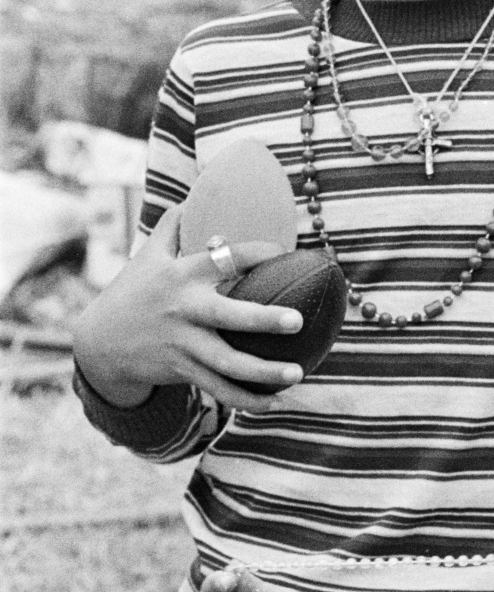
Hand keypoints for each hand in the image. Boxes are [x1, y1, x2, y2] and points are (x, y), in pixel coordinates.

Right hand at [71, 203, 307, 410]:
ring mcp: (183, 344)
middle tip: (297, 320)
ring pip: (227, 363)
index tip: (284, 251)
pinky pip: (218, 388)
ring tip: (298, 374)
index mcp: (183, 276)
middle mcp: (185, 311)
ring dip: (263, 372)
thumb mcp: (148, 255)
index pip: (224, 259)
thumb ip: (175, 225)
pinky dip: (246, 399)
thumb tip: (195, 190)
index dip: (255, 253)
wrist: (98, 343)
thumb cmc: (134, 291)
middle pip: (228, 316)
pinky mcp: (182, 370)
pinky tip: (275, 402)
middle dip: (263, 320)